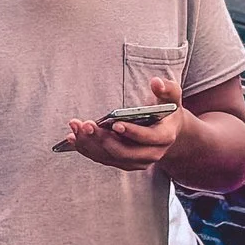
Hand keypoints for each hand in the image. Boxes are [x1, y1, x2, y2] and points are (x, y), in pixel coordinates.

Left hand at [62, 85, 183, 171]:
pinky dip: (87, 149)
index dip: (131, 132)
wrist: (168, 131)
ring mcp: (136, 161)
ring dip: (90, 144)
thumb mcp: (172, 98)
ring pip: (110, 157)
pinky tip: (73, 137)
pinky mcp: (123, 163)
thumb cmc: (166, 111)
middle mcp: (150, 154)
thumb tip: (156, 82)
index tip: (115, 123)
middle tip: (87, 125)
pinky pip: (103, 159)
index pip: (147, 138)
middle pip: (124, 152)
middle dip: (103, 139)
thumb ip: (167, 89)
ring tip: (75, 128)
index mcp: (164, 137)